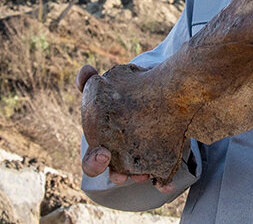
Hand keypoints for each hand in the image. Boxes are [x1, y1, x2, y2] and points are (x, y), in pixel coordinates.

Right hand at [75, 64, 175, 193]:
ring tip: (146, 173)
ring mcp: (140, 161)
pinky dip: (164, 182)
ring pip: (138, 176)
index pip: (92, 162)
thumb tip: (85, 70)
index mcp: (103, 145)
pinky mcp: (160, 160)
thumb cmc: (124, 97)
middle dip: (117, 175)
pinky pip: (162, 177)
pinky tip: (168, 182)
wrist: (158, 96)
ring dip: (140, 176)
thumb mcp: (106, 88)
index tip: (104, 154)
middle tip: (122, 174)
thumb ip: (89, 82)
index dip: (94, 162)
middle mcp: (120, 158)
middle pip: (116, 174)